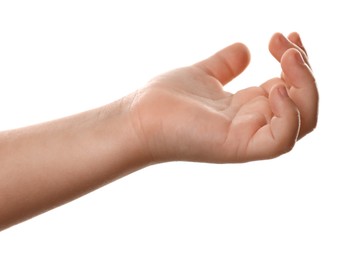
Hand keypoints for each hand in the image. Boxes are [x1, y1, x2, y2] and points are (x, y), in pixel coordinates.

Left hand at [129, 33, 317, 162]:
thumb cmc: (166, 100)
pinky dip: (289, 114)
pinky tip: (274, 87)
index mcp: (249, 108)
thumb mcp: (204, 74)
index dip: (297, 61)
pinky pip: (281, 139)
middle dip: (305, 70)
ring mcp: (248, 137)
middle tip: (285, 41)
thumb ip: (227, 64)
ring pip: (302, 122)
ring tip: (286, 56)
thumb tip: (246, 49)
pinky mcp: (238, 147)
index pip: (291, 89)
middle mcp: (254, 123)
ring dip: (305, 87)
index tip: (283, 34)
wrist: (138, 117)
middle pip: (304, 105)